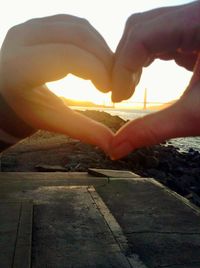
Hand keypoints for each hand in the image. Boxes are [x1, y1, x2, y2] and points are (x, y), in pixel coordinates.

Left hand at [0, 15, 113, 151]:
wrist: (10, 91)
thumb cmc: (30, 108)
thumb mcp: (53, 120)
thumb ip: (82, 130)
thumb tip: (112, 145)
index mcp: (19, 68)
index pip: (67, 58)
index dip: (96, 70)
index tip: (108, 89)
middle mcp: (21, 39)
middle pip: (77, 36)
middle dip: (103, 58)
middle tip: (114, 81)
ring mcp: (30, 26)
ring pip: (79, 27)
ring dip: (101, 48)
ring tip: (108, 71)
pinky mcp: (40, 22)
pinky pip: (76, 24)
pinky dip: (93, 40)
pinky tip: (98, 59)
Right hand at [109, 2, 199, 158]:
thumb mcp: (197, 115)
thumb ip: (152, 130)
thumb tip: (116, 148)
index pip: (142, 34)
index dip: (122, 67)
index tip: (118, 98)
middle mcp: (197, 14)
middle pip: (140, 27)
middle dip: (124, 61)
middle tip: (122, 92)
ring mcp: (196, 21)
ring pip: (148, 30)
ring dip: (134, 59)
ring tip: (131, 85)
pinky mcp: (196, 33)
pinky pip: (161, 38)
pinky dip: (147, 57)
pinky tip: (146, 75)